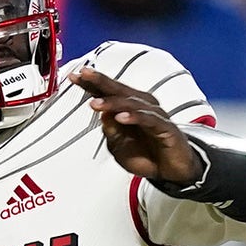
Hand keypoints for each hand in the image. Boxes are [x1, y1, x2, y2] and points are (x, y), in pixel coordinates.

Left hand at [69, 67, 202, 184]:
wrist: (171, 171)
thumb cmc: (145, 156)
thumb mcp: (119, 146)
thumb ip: (110, 131)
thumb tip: (102, 114)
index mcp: (127, 108)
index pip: (107, 92)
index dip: (90, 83)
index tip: (74, 76)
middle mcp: (141, 106)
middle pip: (118, 90)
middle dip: (100, 81)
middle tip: (85, 74)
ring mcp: (153, 115)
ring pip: (131, 103)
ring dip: (112, 102)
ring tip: (95, 104)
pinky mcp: (165, 127)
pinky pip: (148, 119)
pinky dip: (134, 117)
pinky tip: (121, 117)